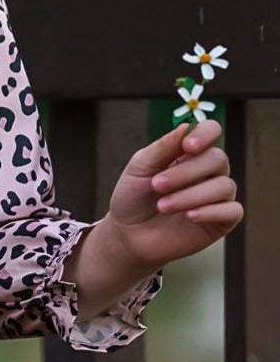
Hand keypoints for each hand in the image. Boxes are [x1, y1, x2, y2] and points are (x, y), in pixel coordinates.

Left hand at [104, 118, 242, 271]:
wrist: (127, 235)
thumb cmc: (132, 198)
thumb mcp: (140, 167)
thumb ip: (162, 147)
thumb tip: (187, 126)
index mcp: (189, 153)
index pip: (212, 131)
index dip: (205, 134)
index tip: (188, 146)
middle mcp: (207, 171)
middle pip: (218, 159)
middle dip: (186, 172)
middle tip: (157, 185)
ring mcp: (216, 196)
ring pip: (224, 186)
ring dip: (191, 195)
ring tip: (162, 206)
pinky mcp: (220, 221)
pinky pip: (233, 211)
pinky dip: (211, 211)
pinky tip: (189, 216)